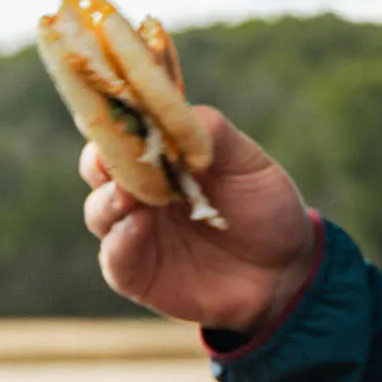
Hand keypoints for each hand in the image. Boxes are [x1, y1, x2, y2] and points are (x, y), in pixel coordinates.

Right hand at [81, 108, 319, 334]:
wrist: (285, 269)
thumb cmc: (263, 207)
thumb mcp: (246, 161)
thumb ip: (210, 132)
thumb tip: (174, 112)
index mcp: (159, 156)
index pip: (119, 130)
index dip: (111, 118)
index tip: (115, 108)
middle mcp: (139, 191)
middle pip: (97, 168)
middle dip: (101, 159)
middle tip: (113, 155)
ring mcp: (134, 232)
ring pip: (99, 210)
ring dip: (108, 199)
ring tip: (129, 195)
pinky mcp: (137, 273)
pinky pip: (114, 257)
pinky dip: (121, 240)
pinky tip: (139, 225)